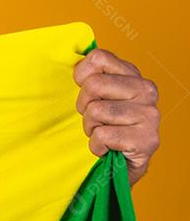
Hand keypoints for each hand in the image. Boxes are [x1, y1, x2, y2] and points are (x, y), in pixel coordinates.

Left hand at [74, 47, 159, 185]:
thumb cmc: (105, 123)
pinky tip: (108, 148)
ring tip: (103, 133)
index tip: (88, 92)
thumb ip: (90, 74)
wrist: (121, 164)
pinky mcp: (147, 140)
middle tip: (95, 118)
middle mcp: (146, 90)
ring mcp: (150, 116)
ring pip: (96, 111)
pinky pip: (102, 136)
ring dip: (91, 127)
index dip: (82, 76)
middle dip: (84, 105)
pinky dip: (97, 146)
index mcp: (133, 73)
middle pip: (93, 84)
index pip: (98, 58)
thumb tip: (71, 56)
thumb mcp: (98, 93)